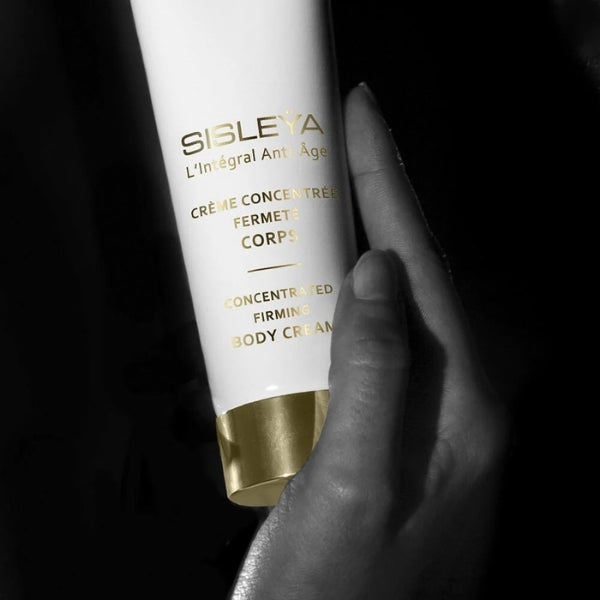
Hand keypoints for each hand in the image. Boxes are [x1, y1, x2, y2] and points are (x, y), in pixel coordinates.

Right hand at [228, 83, 507, 599]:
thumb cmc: (336, 591)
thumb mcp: (351, 484)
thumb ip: (375, 374)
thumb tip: (380, 271)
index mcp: (462, 407)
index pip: (424, 268)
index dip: (391, 185)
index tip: (362, 115)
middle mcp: (459, 406)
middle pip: (421, 279)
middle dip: (384, 202)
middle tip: (342, 144)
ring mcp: (431, 420)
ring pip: (400, 310)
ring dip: (366, 250)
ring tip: (329, 201)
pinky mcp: (399, 436)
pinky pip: (378, 348)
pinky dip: (350, 306)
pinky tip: (322, 292)